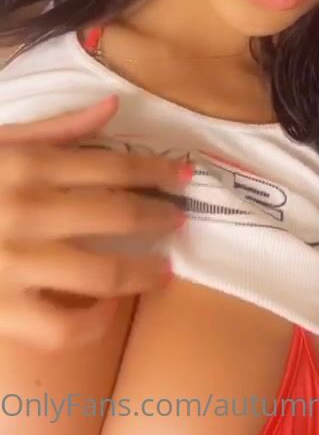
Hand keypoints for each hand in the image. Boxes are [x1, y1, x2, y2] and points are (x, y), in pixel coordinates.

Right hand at [0, 96, 190, 348]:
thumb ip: (56, 128)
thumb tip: (112, 107)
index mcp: (27, 167)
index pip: (112, 166)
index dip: (155, 171)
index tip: (184, 175)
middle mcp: (28, 213)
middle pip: (116, 215)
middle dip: (157, 216)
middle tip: (180, 219)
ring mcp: (15, 265)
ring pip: (101, 275)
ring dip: (142, 274)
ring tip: (163, 272)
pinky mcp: (1, 310)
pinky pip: (61, 327)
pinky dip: (91, 323)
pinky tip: (105, 311)